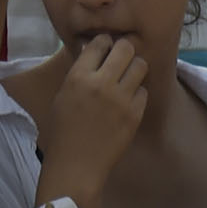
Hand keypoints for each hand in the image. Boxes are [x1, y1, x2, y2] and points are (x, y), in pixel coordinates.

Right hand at [34, 35, 147, 207]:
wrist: (76, 165)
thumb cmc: (62, 131)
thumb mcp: (62, 96)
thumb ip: (78, 74)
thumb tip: (92, 53)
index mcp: (79, 76)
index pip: (100, 43)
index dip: (104, 42)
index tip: (106, 47)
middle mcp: (102, 83)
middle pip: (125, 48)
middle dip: (124, 50)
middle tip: (121, 58)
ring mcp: (121, 99)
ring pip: (140, 66)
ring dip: (134, 68)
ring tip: (128, 76)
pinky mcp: (135, 114)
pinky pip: (144, 91)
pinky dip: (137, 92)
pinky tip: (128, 99)